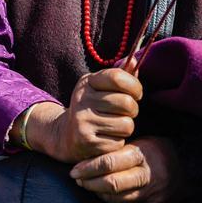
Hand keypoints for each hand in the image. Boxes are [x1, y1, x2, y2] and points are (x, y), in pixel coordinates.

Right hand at [23, 63, 141, 162]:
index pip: (118, 77)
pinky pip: (119, 142)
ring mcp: (83, 121)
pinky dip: (117, 142)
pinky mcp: (87, 142)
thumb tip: (135, 60)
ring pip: (127, 125)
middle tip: (125, 113)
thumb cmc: (92, 107)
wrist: (66, 135)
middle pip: (127, 103)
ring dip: (126, 128)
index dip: (134, 86)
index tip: (136, 93)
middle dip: (133, 110)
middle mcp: (82, 99)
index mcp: (87, 82)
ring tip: (114, 125)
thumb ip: (119, 76)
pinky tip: (106, 137)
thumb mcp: (100, 87)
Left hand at [70, 136, 185, 202]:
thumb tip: (90, 154)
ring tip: (84, 184)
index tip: (75, 168)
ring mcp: (149, 195)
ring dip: (96, 192)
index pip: (110, 163)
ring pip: (115, 198)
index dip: (89, 167)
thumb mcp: (141, 142)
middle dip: (89, 182)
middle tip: (75, 177)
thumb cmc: (159, 150)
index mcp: (143, 156)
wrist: (189, 169)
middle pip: (111, 184)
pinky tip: (100, 192)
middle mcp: (146, 177)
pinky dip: (109, 200)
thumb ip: (119, 149)